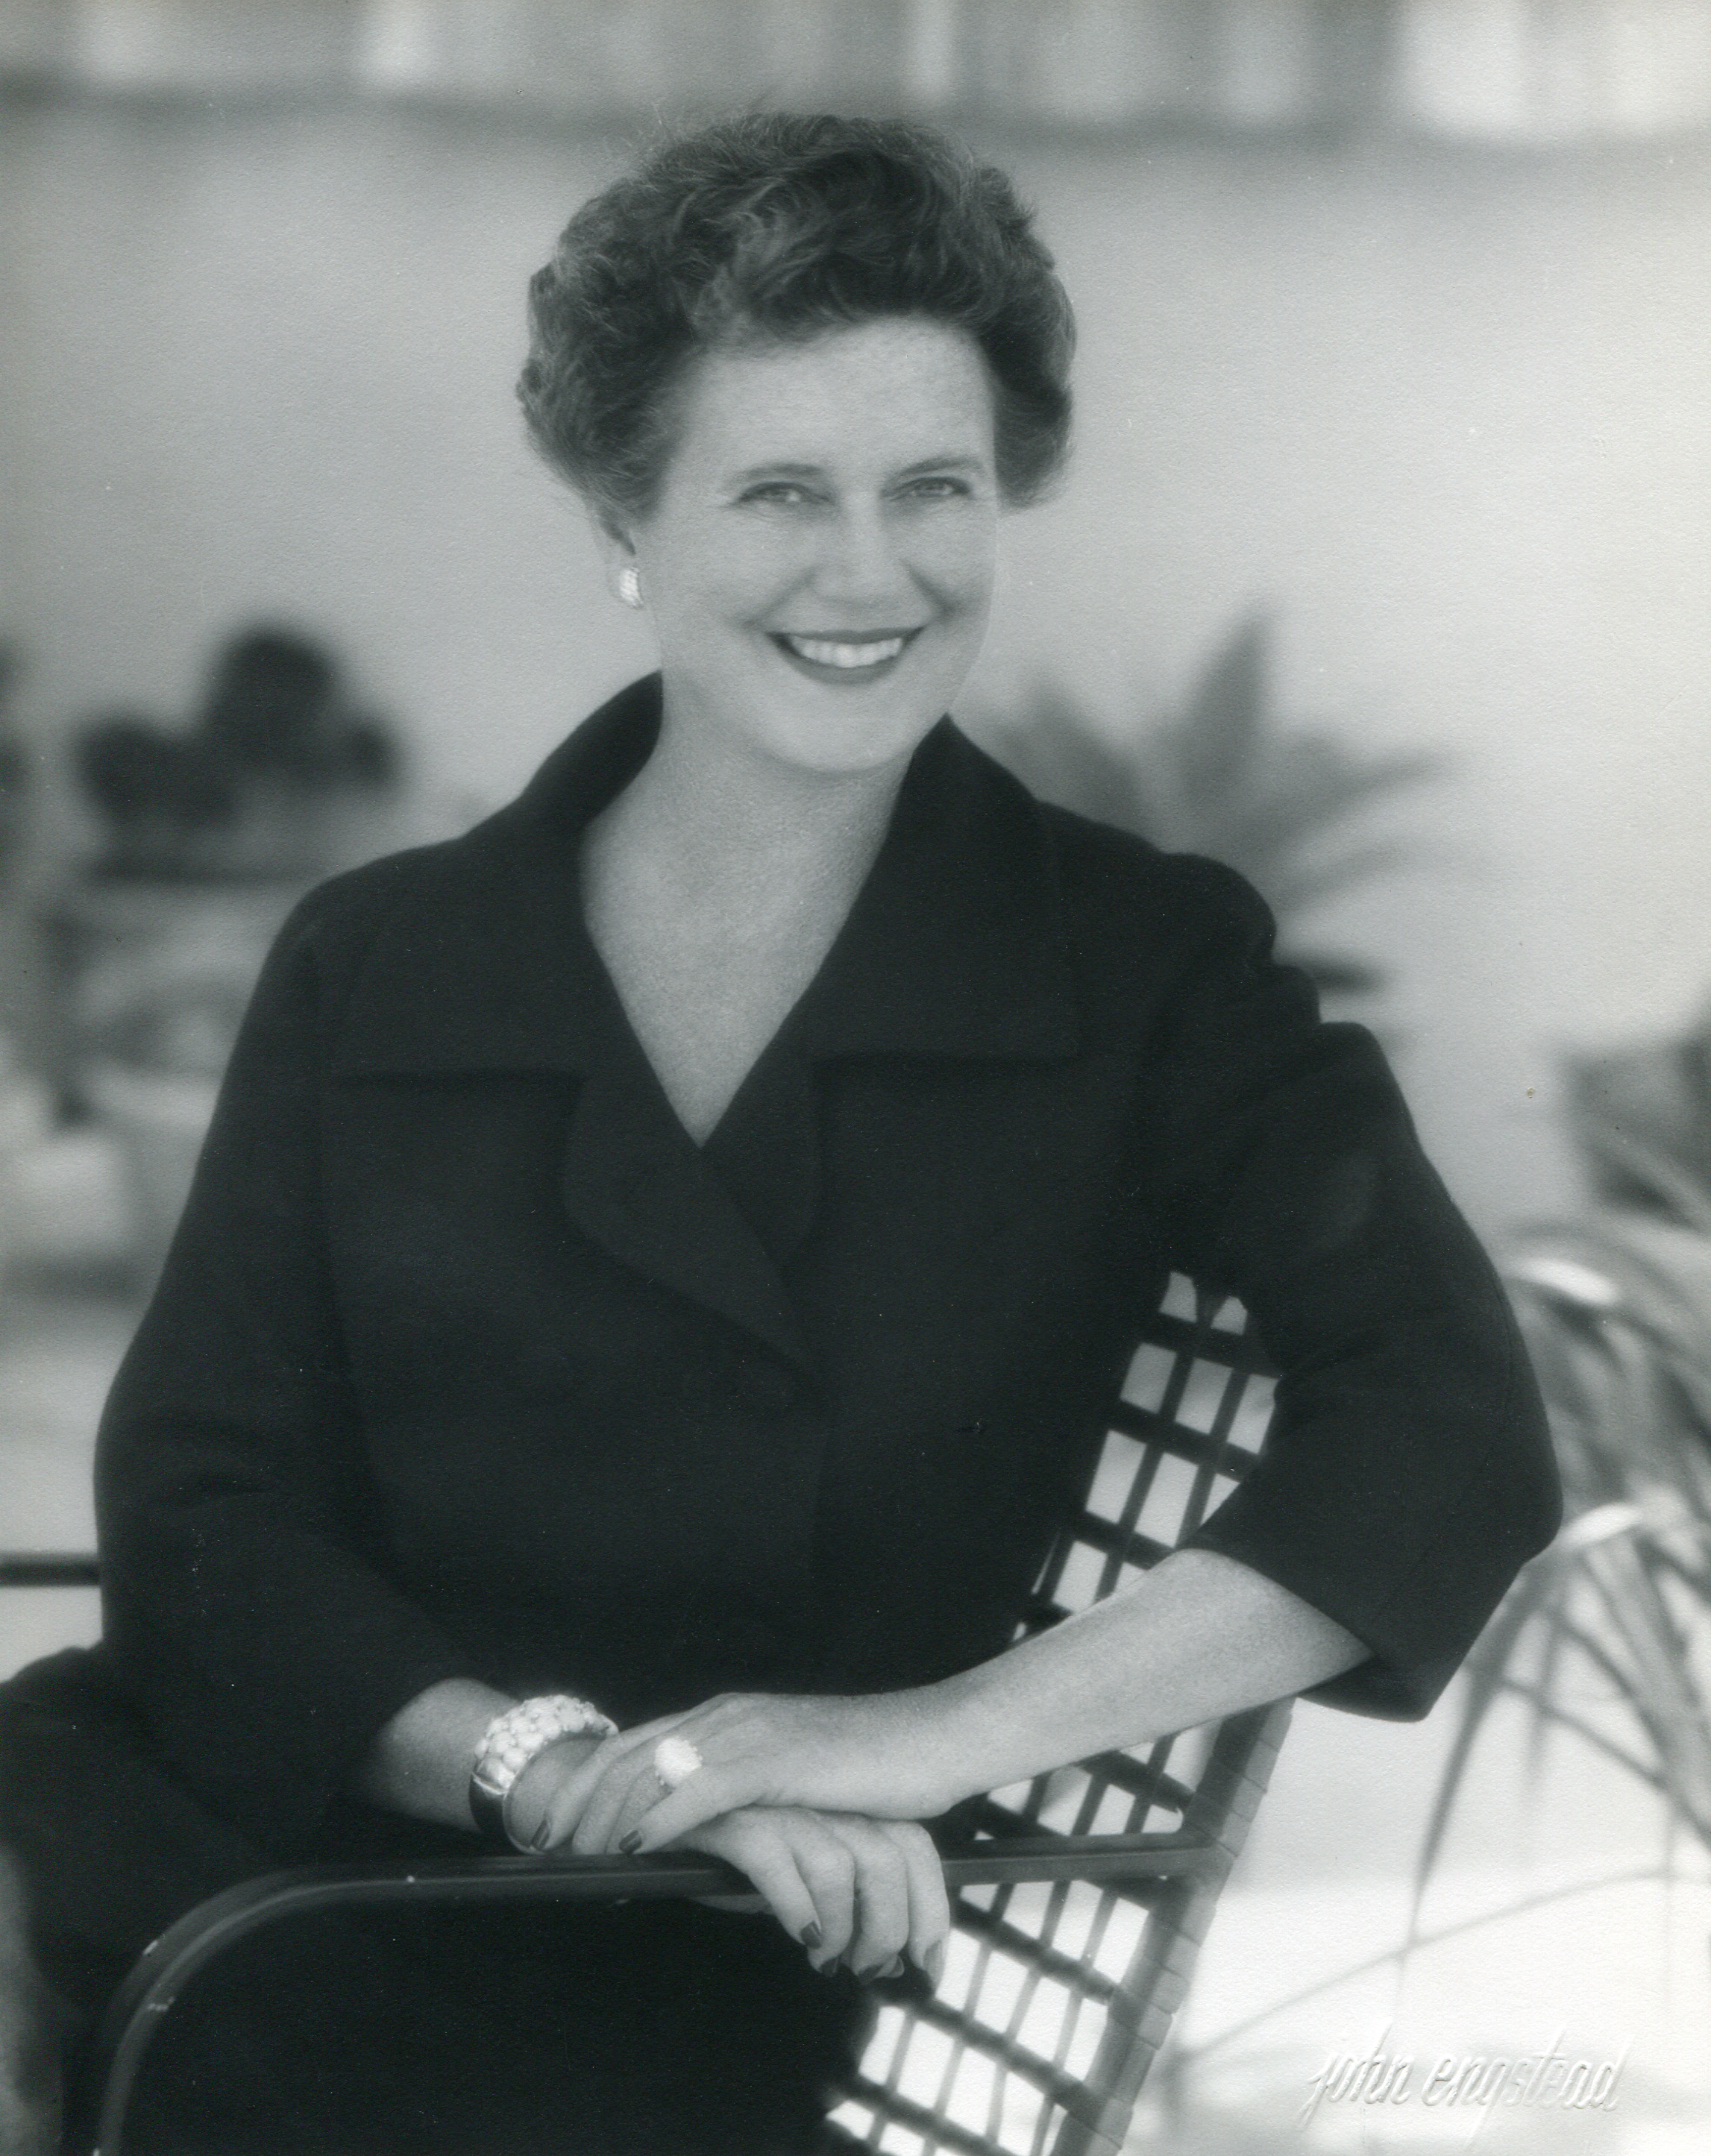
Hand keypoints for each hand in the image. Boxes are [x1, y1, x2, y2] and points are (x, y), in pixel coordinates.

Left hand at [535, 1690, 966, 1857]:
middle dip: (580, 1801)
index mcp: (728, 1717)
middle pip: (628, 1754)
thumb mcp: (793, 1777)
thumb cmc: (874, 1767)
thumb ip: (746, 1791)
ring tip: (579, 1856)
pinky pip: (700, 1790)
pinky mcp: (775, 1758)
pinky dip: (659, 1818)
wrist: (937, 1739)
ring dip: (606, 1816)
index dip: (589, 1782)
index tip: (556, 1822)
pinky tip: (634, 1846)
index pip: (637, 1744)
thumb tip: (706, 1830)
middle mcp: (728, 1716)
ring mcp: (750, 1733)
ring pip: (653, 1770)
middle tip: (549, 1846)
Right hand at [676, 1808, 948, 1982]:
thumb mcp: (802, 1865)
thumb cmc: (740, 1841)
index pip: (914, 1847)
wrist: (663, 1796)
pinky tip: (801, 1934)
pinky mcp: (736, 1819)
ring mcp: (780, 1806)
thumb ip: (836, 1894)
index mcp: (846, 1807)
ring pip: (842, 1866)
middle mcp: (821, 1801)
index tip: (929, 1965)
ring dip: (843, 1928)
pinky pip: (779, 1866)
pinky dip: (798, 1908)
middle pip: (893, 1856)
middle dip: (893, 1926)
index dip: (930, 1909)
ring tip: (827, 1959)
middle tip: (873, 1969)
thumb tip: (876, 1957)